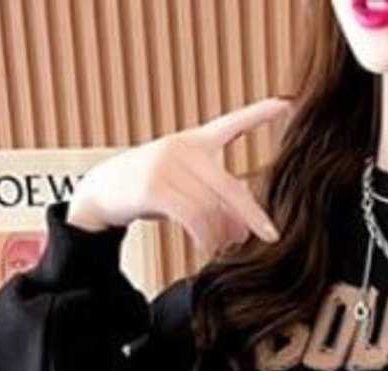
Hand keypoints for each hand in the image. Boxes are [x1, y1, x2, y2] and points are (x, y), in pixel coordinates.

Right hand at [66, 95, 294, 256]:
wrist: (100, 193)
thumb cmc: (146, 192)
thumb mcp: (182, 188)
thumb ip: (212, 202)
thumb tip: (242, 232)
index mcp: (193, 142)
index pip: (231, 124)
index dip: (259, 114)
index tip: (287, 104)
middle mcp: (183, 148)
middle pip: (230, 186)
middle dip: (253, 215)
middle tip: (272, 236)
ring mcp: (167, 165)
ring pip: (211, 208)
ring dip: (222, 235)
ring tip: (224, 249)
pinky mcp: (155, 187)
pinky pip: (193, 218)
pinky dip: (206, 239)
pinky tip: (209, 250)